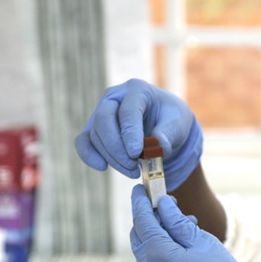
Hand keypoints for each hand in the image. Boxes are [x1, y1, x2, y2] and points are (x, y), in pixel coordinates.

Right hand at [74, 79, 202, 190]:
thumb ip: (168, 134)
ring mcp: (101, 111)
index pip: (128, 110)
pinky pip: (83, 141)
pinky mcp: (93, 128)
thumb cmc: (170, 120)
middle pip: (104, 120)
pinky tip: (103, 167)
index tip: (136, 153)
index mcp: (137, 90)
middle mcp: (115, 97)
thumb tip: (158, 147)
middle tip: (133, 167)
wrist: (164, 124)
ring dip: (112, 157)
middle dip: (117, 148)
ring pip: (96, 135)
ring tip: (134, 171)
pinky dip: (89, 155)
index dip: (130, 133)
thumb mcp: (177, 124)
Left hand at [129, 185, 258, 261]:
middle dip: (150, 217)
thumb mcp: (202, 242)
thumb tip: (162, 205)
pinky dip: (161, 251)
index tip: (140, 188)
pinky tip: (181, 247)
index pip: (142, 220)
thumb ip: (178, 222)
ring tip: (184, 226)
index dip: (140, 202)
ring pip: (146, 250)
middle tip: (167, 204)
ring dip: (158, 234)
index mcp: (157, 255)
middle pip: (140, 235)